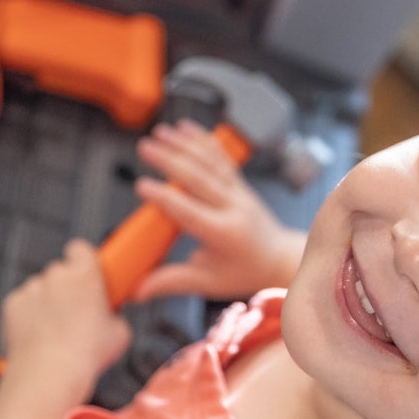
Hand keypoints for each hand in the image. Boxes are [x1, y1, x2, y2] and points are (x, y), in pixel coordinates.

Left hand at [0, 239, 131, 389]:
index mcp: (85, 274)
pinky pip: (22, 303)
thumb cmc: (85, 356)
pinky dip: (28, 315)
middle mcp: (55, 275)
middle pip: (60, 271)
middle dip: (66, 286)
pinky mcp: (11, 304)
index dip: (84, 261)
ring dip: (47, 301)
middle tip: (76, 311)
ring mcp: (31, 289)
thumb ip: (116, 315)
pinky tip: (39, 335)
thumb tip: (111, 318)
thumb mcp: (121, 334)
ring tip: (56, 329)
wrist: (48, 376)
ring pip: (40, 288)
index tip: (89, 275)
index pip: (81, 248)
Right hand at [131, 119, 306, 300]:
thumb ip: (172, 282)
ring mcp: (239, 193)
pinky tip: (187, 128)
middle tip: (145, 147)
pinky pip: (221, 158)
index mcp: (223, 233)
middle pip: (199, 179)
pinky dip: (204, 141)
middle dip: (170, 160)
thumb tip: (138, 291)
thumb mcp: (207, 282)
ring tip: (161, 132)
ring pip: (210, 163)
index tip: (142, 186)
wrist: (280, 259)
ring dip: (185, 144)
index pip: (190, 212)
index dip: (165, 198)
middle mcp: (233, 208)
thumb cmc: (244, 272)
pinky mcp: (240, 184)